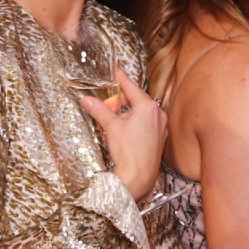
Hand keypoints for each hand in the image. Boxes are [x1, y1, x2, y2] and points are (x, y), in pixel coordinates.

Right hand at [80, 66, 166, 200]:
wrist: (139, 178)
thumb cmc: (129, 152)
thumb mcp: (111, 127)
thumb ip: (99, 110)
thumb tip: (88, 100)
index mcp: (148, 107)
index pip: (130, 86)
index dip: (119, 77)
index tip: (113, 70)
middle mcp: (157, 114)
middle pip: (135, 99)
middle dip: (119, 100)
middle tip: (105, 97)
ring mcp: (160, 127)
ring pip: (139, 113)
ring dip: (123, 114)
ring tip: (108, 119)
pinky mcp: (158, 139)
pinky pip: (143, 124)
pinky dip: (131, 124)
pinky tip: (118, 131)